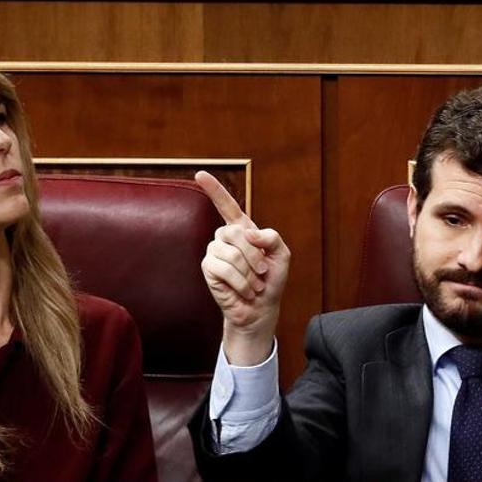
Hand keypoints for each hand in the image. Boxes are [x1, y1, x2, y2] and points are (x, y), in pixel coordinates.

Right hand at [196, 171, 290, 365]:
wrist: (262, 308)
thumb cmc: (271, 280)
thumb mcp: (281, 255)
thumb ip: (271, 237)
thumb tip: (249, 233)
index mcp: (243, 229)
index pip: (227, 205)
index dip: (214, 189)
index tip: (200, 173)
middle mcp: (225, 237)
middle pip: (236, 232)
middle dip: (254, 255)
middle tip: (262, 272)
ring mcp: (215, 252)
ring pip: (231, 253)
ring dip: (248, 273)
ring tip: (254, 284)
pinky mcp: (208, 269)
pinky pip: (223, 268)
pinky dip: (240, 282)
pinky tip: (244, 291)